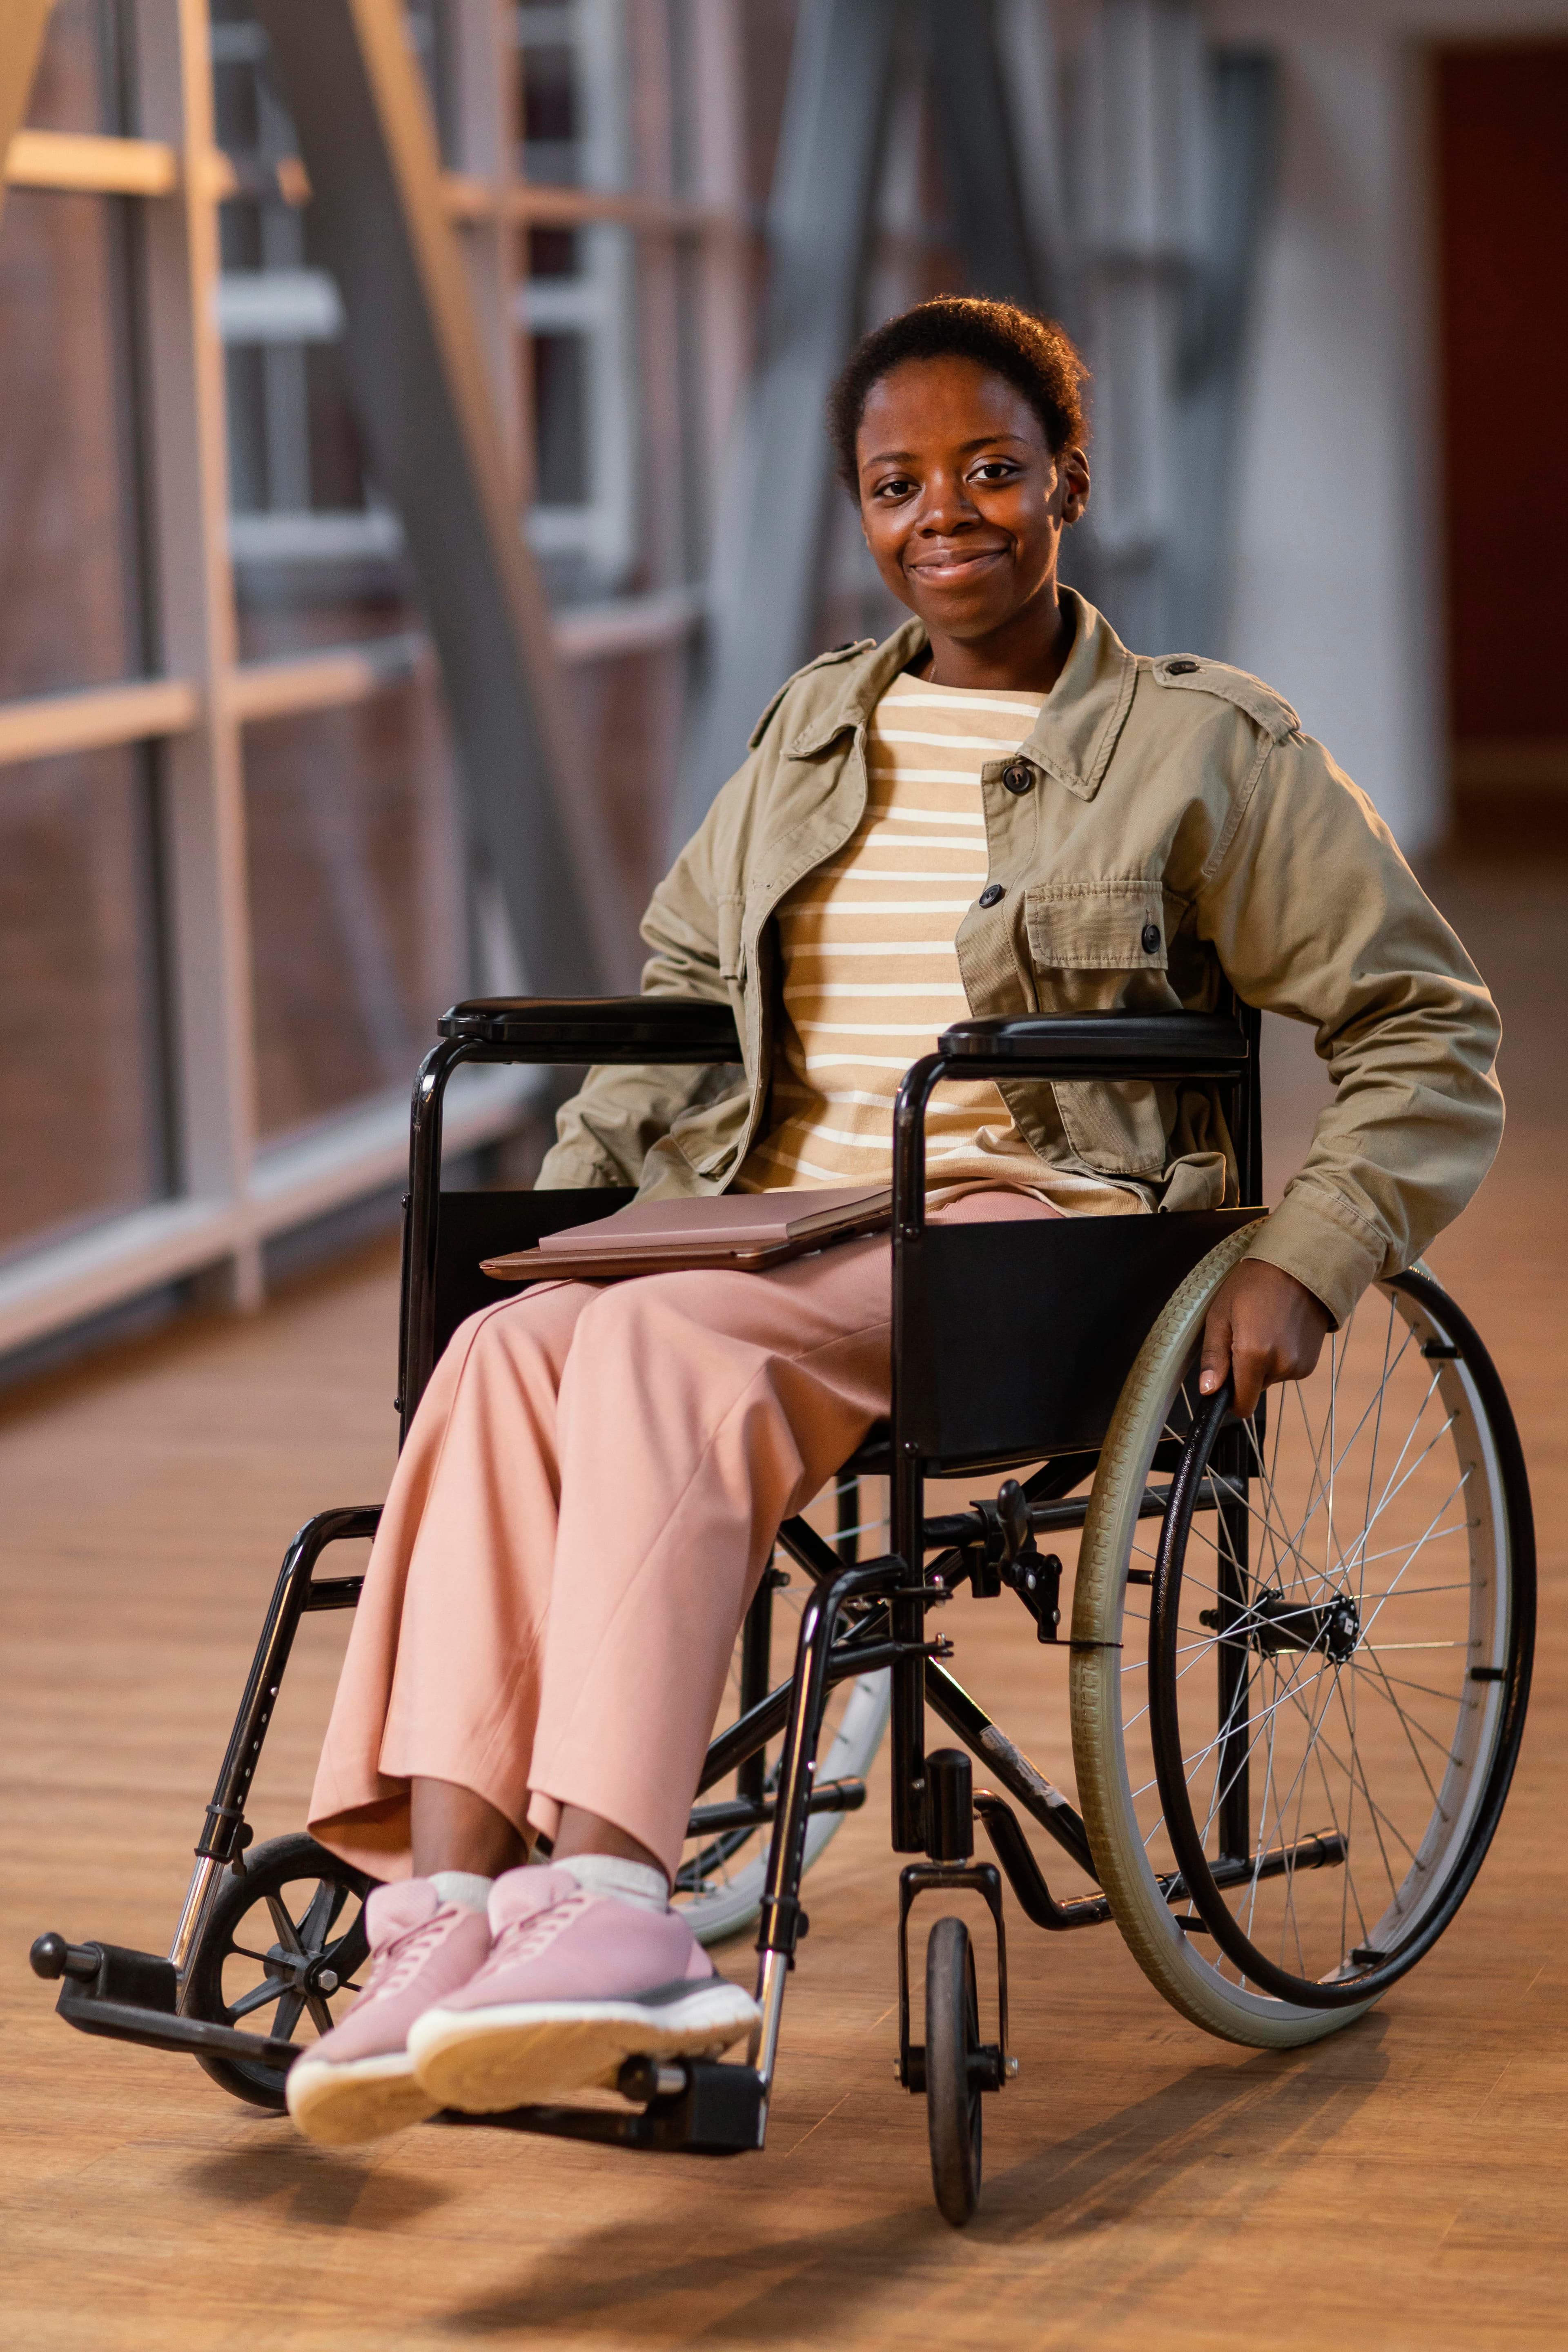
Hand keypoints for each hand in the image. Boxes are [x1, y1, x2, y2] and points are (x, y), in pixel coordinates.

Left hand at [1198, 1260, 1333, 1418]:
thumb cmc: (1253, 1285)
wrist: (1299, 1267)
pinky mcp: (1311, 1363)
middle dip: (1244, 1371)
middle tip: (1243, 1335)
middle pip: (1253, 1389)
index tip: (1223, 1379)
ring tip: (1263, 1327)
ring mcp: (1300, 1366)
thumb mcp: (1220, 1315)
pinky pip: (1285, 1370)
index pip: (1242, 1405)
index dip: (1229, 1398)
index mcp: (1255, 1355)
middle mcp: (1281, 1366)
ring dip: (1262, 1363)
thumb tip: (1207, 1390)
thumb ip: (1214, 1357)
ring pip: (1269, 1378)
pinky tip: (1279, 1331)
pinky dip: (1279, 1357)